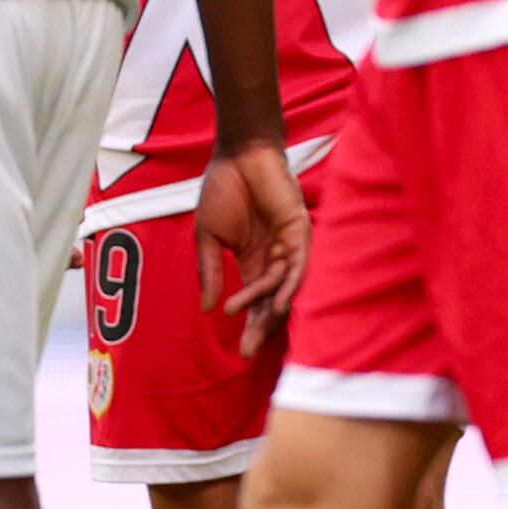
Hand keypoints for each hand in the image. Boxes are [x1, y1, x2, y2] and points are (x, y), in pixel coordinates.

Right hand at [197, 140, 308, 343]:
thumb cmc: (223, 189)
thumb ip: (209, 271)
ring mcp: (289, 246)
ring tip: (254, 329)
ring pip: (284, 288)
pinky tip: (279, 304)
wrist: (238, 155)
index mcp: (253, 261)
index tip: (240, 353)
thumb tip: (206, 308)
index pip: (255, 302)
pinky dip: (291, 285)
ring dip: (268, 308)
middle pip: (273, 303)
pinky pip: (299, 264)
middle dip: (261, 329)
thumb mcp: (208, 237)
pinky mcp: (300, 230)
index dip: (249, 326)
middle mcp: (274, 258)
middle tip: (248, 353)